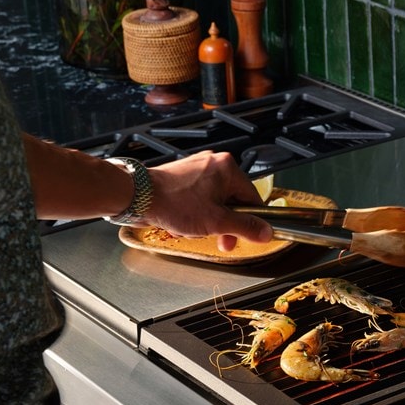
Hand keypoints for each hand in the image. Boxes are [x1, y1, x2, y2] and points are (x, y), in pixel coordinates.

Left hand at [142, 151, 273, 251]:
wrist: (138, 196)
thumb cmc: (174, 203)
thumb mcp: (216, 222)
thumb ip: (245, 227)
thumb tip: (266, 232)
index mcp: (228, 168)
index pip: (252, 197)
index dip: (251, 220)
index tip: (248, 235)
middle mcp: (214, 163)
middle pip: (233, 200)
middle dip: (225, 224)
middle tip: (222, 240)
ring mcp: (197, 169)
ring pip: (215, 201)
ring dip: (209, 220)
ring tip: (195, 228)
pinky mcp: (184, 176)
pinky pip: (199, 198)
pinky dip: (196, 212)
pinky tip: (185, 221)